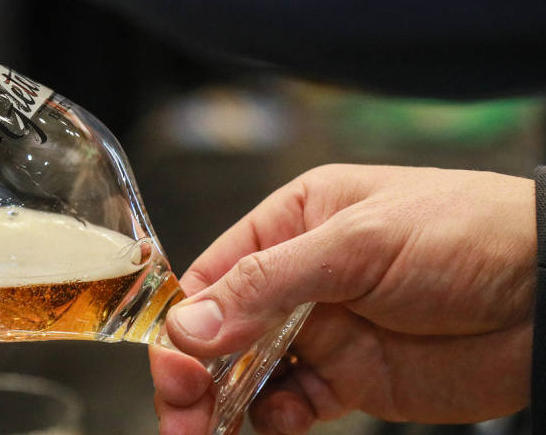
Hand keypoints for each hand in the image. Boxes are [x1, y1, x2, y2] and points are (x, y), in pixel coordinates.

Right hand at [148, 164, 533, 434]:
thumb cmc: (465, 233)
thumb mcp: (357, 245)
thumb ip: (268, 285)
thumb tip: (189, 325)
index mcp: (292, 223)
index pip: (213, 271)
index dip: (182, 317)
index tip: (172, 360)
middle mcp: (298, 277)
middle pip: (219, 328)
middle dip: (192, 369)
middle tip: (182, 409)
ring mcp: (324, 331)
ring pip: (247, 371)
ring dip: (221, 403)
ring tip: (207, 432)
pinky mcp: (353, 380)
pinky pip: (292, 404)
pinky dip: (274, 419)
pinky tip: (281, 423)